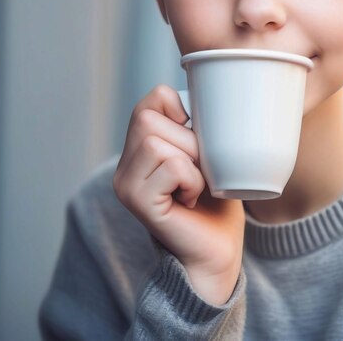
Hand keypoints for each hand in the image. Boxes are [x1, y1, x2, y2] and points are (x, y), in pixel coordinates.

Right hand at [113, 84, 244, 304]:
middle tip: (200, 168)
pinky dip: (192, 180)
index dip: (181, 110)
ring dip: (192, 162)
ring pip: (157, 142)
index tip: (196, 138)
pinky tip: (191, 198)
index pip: (150, 100)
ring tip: (195, 184)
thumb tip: (200, 92)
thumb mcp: (207, 150)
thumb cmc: (217, 199)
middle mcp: (125, 164)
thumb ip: (193, 124)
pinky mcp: (137, 201)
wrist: (218, 249)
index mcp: (139, 147)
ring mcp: (126, 184)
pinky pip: (171, 167)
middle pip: (150, 119)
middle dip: (189, 140)